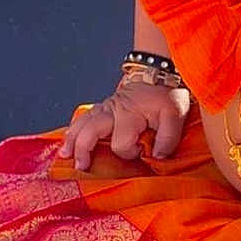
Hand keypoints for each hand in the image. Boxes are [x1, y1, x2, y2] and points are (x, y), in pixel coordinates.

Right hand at [58, 82, 190, 170]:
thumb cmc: (165, 95)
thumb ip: (168, 138)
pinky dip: (73, 129)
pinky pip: (83, 118)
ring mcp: (105, 107)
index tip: (141, 151)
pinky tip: (67, 141)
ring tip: (65, 155)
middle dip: (84, 149)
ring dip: (72, 139)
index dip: (129, 152)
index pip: (121, 143)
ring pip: (82, 123)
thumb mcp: (175, 114)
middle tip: (82, 166)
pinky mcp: (102, 107)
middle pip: (90, 131)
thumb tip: (157, 157)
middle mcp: (112, 110)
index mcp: (129, 113)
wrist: (158, 74)